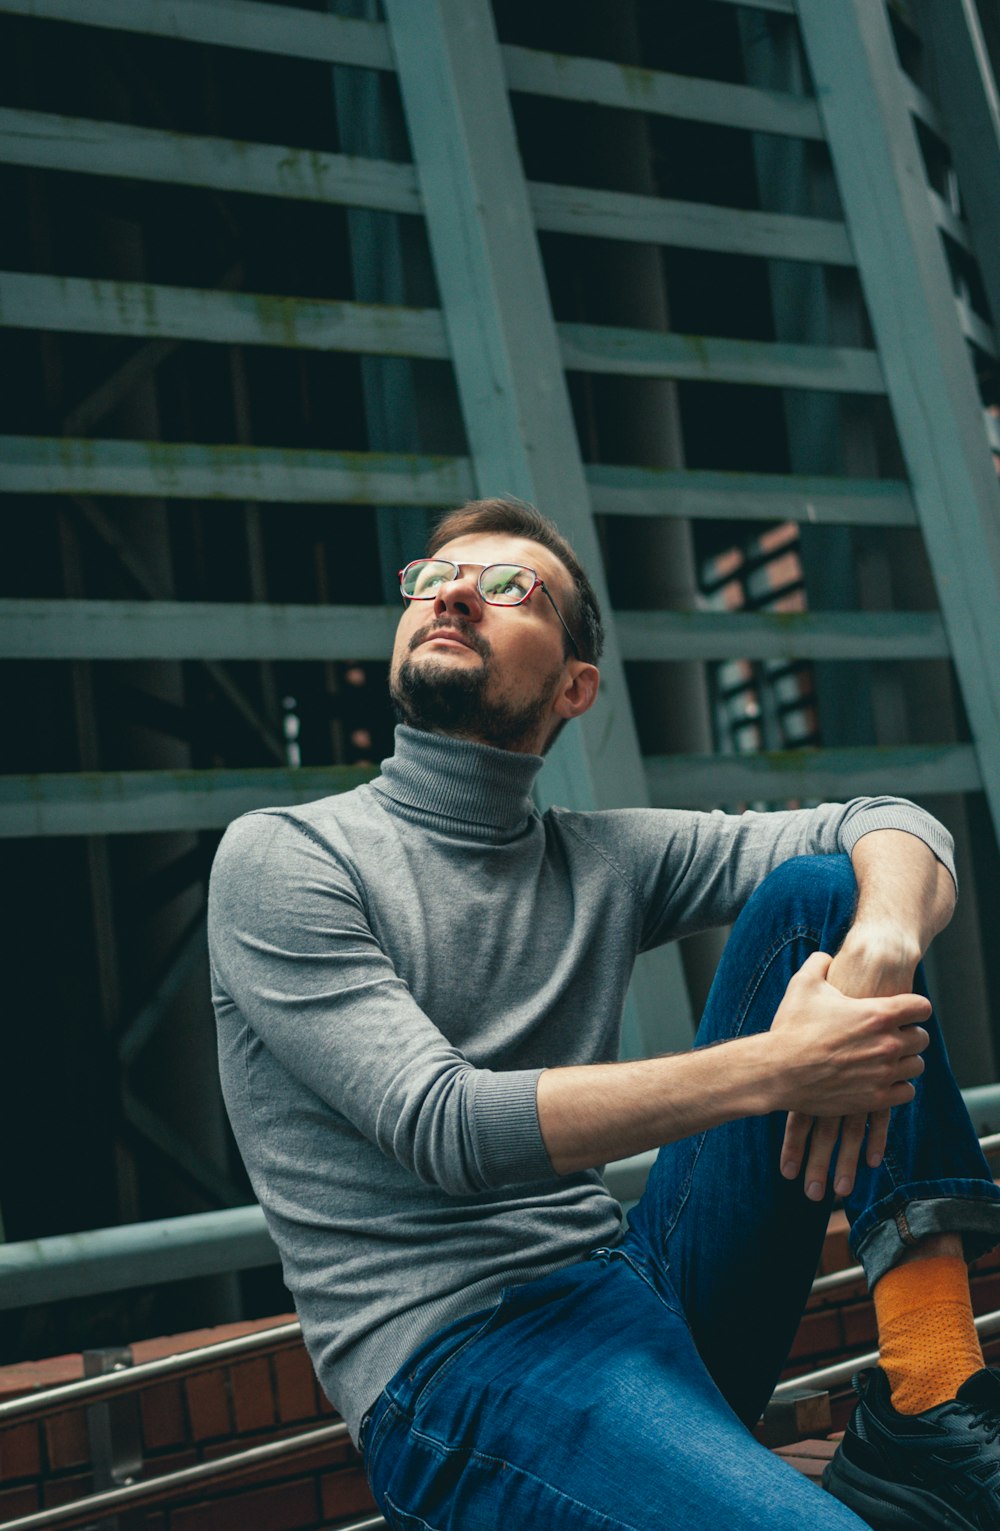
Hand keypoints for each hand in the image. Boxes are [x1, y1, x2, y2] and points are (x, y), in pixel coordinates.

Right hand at [770, 947, 928, 1197]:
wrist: (777, 1071)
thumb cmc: (791, 1027)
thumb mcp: (803, 985)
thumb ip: (820, 963)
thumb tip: (827, 958)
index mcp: (878, 1014)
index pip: (922, 1007)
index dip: (913, 1006)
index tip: (903, 1010)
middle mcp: (887, 1044)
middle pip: (922, 1038)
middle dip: (909, 1034)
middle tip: (890, 1035)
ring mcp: (883, 1074)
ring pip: (916, 1066)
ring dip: (904, 1061)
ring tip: (885, 1058)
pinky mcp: (875, 1098)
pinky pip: (906, 1092)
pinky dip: (897, 1086)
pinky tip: (881, 1078)